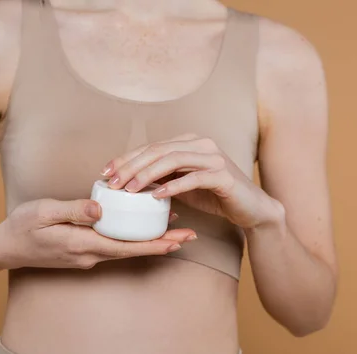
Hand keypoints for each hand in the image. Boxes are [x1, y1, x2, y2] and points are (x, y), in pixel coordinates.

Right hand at [0, 198, 195, 269]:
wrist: (4, 248)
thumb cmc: (21, 227)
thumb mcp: (44, 211)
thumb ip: (74, 209)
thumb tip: (101, 209)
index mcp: (82, 244)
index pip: (126, 247)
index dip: (154, 244)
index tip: (178, 240)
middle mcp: (89, 255)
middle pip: (132, 250)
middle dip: (162, 243)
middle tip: (189, 235)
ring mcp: (86, 256)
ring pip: (124, 249)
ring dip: (149, 241)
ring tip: (173, 229)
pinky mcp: (82, 252)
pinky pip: (113, 246)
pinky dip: (131, 238)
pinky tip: (138, 228)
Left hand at [101, 134, 283, 228]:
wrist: (250, 209)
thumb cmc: (214, 196)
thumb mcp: (182, 184)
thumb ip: (161, 177)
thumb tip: (128, 181)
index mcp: (189, 142)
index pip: (152, 147)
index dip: (126, 158)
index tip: (105, 172)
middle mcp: (201, 144)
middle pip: (158, 150)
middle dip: (131, 166)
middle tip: (112, 183)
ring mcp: (213, 158)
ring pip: (173, 160)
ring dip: (147, 175)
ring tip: (129, 190)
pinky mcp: (223, 176)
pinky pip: (193, 178)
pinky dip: (173, 186)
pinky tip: (156, 195)